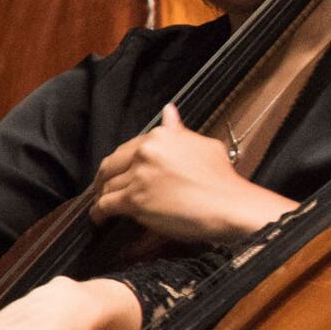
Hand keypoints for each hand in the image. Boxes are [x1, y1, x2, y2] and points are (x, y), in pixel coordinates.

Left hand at [93, 108, 291, 242]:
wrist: (231, 206)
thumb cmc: (222, 180)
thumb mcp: (204, 146)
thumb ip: (179, 131)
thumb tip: (168, 111)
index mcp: (161, 136)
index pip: (127, 148)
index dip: (120, 164)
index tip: (120, 172)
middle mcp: (146, 152)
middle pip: (110, 165)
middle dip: (104, 179)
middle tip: (104, 190)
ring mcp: (139, 176)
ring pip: (108, 186)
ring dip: (104, 198)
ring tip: (104, 207)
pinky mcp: (135, 200)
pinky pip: (106, 205)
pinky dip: (99, 213)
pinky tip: (99, 218)